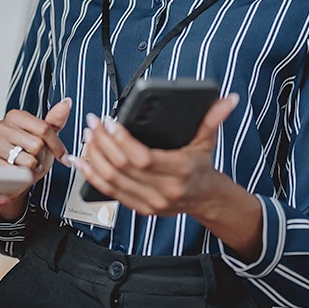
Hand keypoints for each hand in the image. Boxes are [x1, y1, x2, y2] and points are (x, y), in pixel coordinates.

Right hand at [0, 99, 72, 217]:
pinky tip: (15, 171)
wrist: (12, 178)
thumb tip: (66, 102)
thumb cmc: (27, 155)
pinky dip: (20, 176)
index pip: (43, 128)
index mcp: (14, 116)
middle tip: (33, 157)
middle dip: (40, 156)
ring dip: (30, 167)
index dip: (56, 145)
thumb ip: (55, 120)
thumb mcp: (44, 137)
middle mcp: (0, 126)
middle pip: (36, 144)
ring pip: (27, 160)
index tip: (61, 154)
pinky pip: (16, 172)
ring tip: (23, 164)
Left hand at [71, 94, 239, 217]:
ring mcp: (150, 203)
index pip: (143, 158)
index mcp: (180, 171)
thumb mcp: (208, 140)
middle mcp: (164, 191)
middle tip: (93, 122)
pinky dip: (91, 176)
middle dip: (103, 143)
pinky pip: (108, 193)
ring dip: (94, 157)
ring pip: (112, 181)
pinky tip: (80, 161)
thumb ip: (214, 118)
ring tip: (87, 136)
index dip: (122, 140)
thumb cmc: (201, 165)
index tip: (109, 121)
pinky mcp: (139, 209)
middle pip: (123, 168)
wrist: (204, 198)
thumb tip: (228, 99)